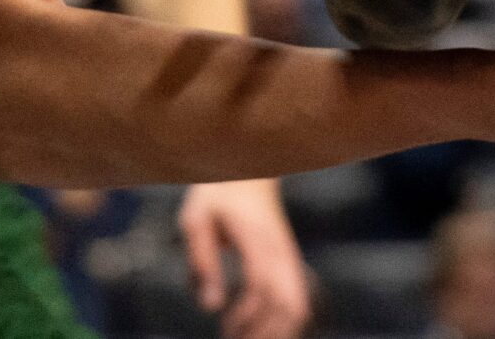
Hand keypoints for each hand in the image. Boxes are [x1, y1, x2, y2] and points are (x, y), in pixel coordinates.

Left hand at [178, 179, 310, 338]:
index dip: (247, 316)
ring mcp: (288, 258)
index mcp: (258, 241)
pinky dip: (284, 320)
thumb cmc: (217, 195)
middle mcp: (280, 253)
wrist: (248, 172)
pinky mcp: (288, 263)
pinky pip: (297, 298)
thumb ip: (202, 262)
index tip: (226, 328)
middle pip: (289, 305)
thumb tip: (210, 307)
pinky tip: (259, 327)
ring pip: (298, 306)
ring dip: (277, 330)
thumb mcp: (197, 220)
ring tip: (245, 337)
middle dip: (266, 332)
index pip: (262, 289)